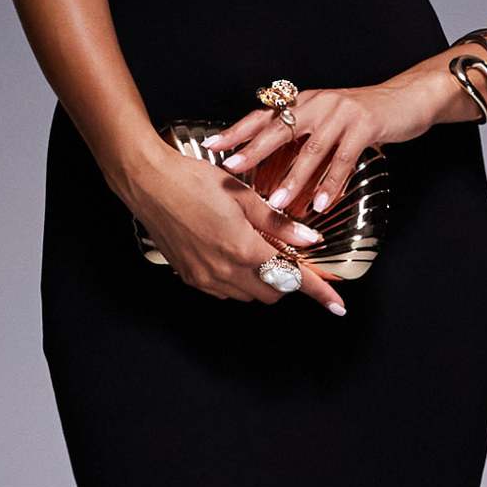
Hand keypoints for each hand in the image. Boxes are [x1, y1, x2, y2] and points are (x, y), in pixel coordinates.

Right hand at [129, 143, 346, 313]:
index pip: (292, 278)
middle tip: (285, 254)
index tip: (338, 304)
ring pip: (249, 295)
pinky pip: (226, 291)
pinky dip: (238, 280)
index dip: (318, 292)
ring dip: (261, 279)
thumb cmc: (194, 181)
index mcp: (243, 248)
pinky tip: (231, 253)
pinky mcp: (191, 278)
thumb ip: (279, 223)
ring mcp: (206, 278)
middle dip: (286, 279)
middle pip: (273, 292)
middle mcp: (225, 271)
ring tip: (254, 248)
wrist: (148, 183)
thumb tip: (310, 240)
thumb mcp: (244, 195)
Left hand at [200, 71, 442, 221]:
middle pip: (279, 130)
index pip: (263, 116)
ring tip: (277, 201)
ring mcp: (341, 114)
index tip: (211, 145)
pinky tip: (320, 204)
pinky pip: (343, 160)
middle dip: (253, 151)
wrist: (406, 99)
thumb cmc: (363, 115)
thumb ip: (301, 138)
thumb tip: (271, 168)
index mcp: (304, 102)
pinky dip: (330, 183)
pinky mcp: (364, 126)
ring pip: (311, 150)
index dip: (237, 130)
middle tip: (232, 170)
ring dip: (293, 178)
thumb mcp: (327, 120)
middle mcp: (318, 104)